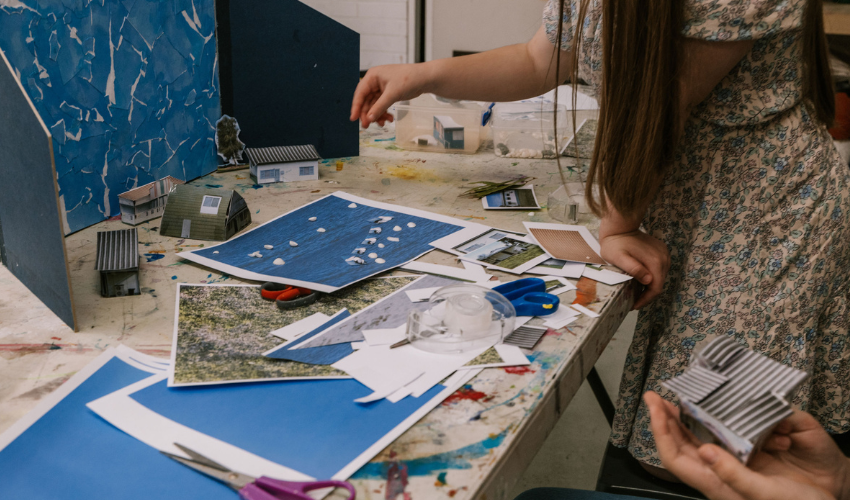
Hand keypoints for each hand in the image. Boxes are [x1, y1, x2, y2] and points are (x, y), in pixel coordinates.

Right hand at [350, 64, 429, 127]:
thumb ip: (380, 107)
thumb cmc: (409, 79)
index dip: (356, 106)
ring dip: (377, 115)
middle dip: (368, 114)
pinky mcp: (387, 94)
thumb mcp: (392, 94)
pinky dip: (383, 113)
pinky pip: (381, 106)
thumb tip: (369, 118)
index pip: (360, 93)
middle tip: (367, 126)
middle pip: (366, 101)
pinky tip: (389, 119)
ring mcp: (381, 88)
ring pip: (374, 105)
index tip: (353, 118)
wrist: (425, 79)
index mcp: (372, 76)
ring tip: (383, 123)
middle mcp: (375, 82)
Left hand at [599, 230, 668, 308]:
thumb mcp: (619, 258)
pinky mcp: (661, 251)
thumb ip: (634, 269)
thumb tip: (648, 280)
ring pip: (660, 277)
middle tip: (634, 301)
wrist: (620, 227)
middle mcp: (664, 258)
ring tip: (637, 293)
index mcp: (655, 262)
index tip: (634, 305)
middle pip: (659, 284)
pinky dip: (652, 277)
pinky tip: (641, 280)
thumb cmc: (615, 244)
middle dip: (647, 295)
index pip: (656, 288)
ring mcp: (664, 254)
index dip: (646, 300)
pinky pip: (660, 269)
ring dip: (650, 286)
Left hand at [645, 391, 849, 499]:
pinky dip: (719, 419)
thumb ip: (732, 474)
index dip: (660, 432)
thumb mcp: (764, 493)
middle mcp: (721, 469)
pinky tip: (714, 410)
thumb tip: (704, 451)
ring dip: (685, 418)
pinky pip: (727, 431)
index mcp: (717, 482)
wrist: (833, 497)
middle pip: (682, 444)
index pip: (675, 457)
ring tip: (675, 399)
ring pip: (699, 436)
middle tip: (655, 396)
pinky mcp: (752, 450)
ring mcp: (734, 459)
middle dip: (666, 419)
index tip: (653, 406)